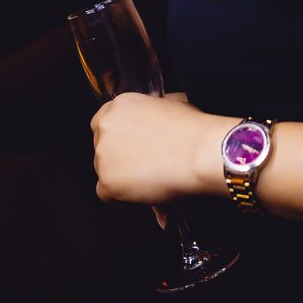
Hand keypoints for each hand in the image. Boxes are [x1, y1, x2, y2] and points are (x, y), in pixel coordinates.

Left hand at [90, 90, 214, 210]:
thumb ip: (153, 112)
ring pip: (104, 171)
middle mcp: (106, 126)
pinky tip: (144, 191)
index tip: (130, 148)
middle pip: (101, 147)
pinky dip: (123, 197)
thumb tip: (156, 121)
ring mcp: (103, 154)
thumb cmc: (194, 131)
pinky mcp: (107, 181)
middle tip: (143, 165)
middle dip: (118, 158)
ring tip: (151, 178)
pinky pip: (107, 194)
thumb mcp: (173, 104)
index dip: (118, 139)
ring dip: (122, 177)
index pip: (103, 123)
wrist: (201, 152)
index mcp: (120, 105)